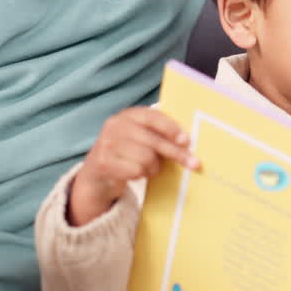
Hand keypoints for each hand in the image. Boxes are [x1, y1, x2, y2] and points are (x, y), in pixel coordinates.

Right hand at [68, 108, 198, 226]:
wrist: (97, 172)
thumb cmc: (128, 152)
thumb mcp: (140, 137)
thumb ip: (159, 134)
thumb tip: (187, 143)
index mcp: (128, 115)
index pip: (153, 117)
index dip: (171, 128)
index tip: (186, 141)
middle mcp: (116, 125)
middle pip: (154, 141)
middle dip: (176, 154)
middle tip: (194, 164)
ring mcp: (107, 143)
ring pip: (146, 158)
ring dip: (154, 168)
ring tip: (150, 168)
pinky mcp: (104, 162)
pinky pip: (135, 171)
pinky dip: (141, 175)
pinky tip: (136, 173)